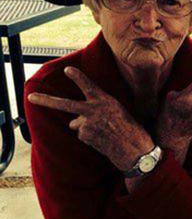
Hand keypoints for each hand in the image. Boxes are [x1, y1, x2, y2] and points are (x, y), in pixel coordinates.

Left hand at [28, 67, 153, 170]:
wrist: (135, 148)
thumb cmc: (130, 128)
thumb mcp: (118, 111)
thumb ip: (97, 110)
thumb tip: (73, 120)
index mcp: (105, 100)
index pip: (88, 86)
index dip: (78, 77)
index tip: (67, 70)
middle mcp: (94, 110)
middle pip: (64, 104)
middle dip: (46, 101)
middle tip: (31, 97)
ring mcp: (88, 124)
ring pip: (76, 123)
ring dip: (84, 127)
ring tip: (103, 131)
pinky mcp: (86, 136)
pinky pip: (81, 134)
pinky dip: (89, 137)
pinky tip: (102, 139)